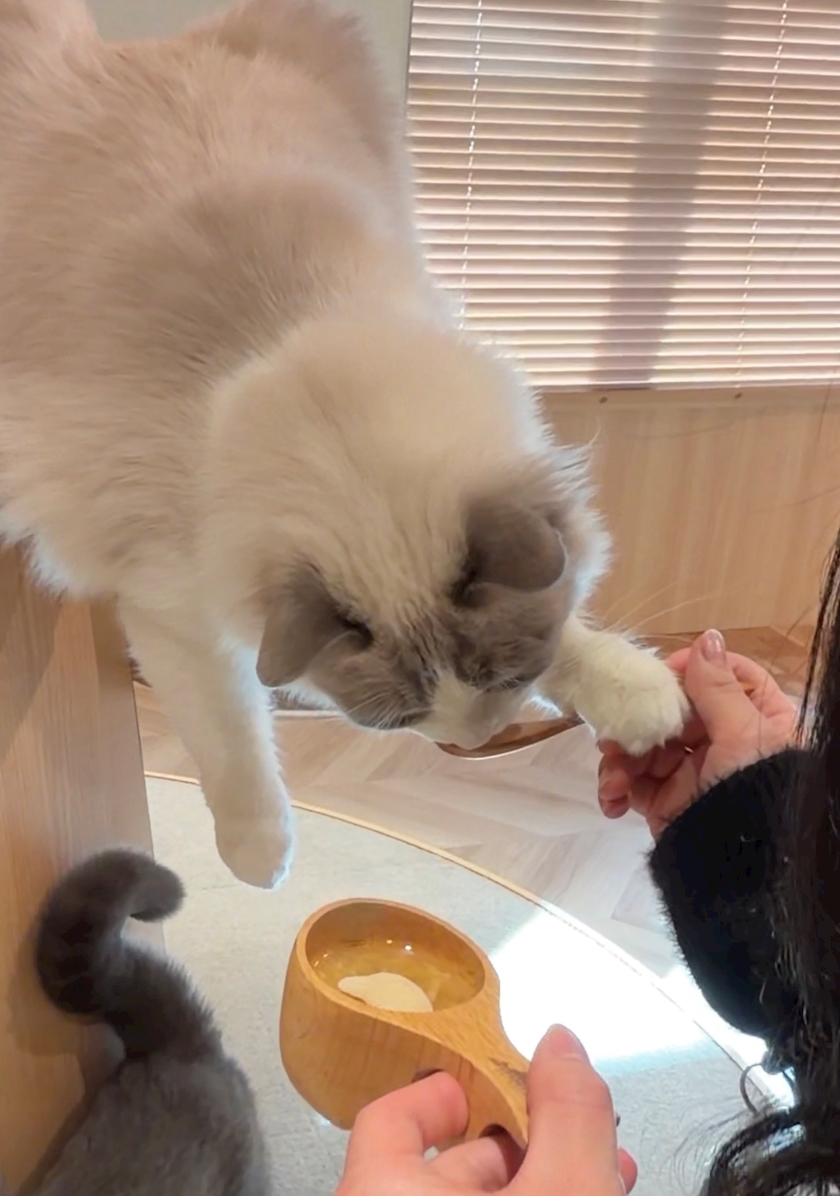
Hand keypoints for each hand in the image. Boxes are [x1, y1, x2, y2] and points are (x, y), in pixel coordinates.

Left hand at [336, 1026, 635, 1195]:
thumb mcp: (566, 1191)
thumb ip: (567, 1112)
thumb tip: (561, 1046)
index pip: (388, 1119)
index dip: (447, 1093)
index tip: (496, 1085)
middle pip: (438, 1171)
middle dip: (521, 1144)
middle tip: (578, 1141)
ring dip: (534, 1181)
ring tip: (598, 1178)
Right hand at [598, 630, 798, 838]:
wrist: (742, 875)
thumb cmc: (754, 795)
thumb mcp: (744, 737)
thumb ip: (718, 689)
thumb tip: (707, 637)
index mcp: (757, 720)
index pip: (724, 677)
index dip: (693, 670)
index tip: (663, 674)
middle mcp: (724, 741)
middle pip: (673, 709)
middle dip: (640, 718)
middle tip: (618, 725)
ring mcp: (692, 772)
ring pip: (645, 745)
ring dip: (620, 758)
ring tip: (612, 777)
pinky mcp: (665, 801)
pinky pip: (632, 783)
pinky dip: (615, 789)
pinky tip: (612, 801)